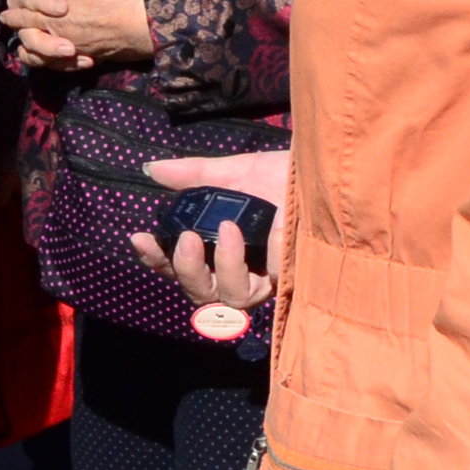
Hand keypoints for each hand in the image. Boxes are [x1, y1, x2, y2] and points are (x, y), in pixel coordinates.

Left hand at [0, 0, 154, 70]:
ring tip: (26, 48)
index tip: (5, 15)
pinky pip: (66, 67)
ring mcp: (77, 51)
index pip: (30, 16)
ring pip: (45, 57)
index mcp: (60, 17)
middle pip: (33, 37)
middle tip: (9, 27)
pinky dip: (55, 64)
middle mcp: (64, 37)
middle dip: (20, 31)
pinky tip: (56, 59)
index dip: (16, 15)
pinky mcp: (93, 58)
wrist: (150, 22)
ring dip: (34, 51)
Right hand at [125, 148, 292, 309]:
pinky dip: (267, 255)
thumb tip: (152, 170)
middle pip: (202, 293)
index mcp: (221, 249)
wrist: (330, 171)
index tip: (139, 238)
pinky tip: (272, 229)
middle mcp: (243, 270)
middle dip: (187, 270)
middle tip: (188, 239)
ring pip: (234, 298)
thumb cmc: (286, 177)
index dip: (157, 260)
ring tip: (228, 230)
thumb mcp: (236, 171)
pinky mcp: (295, 279)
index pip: (180, 267)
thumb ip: (194, 176)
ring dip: (225, 266)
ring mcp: (269, 278)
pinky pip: (273, 280)